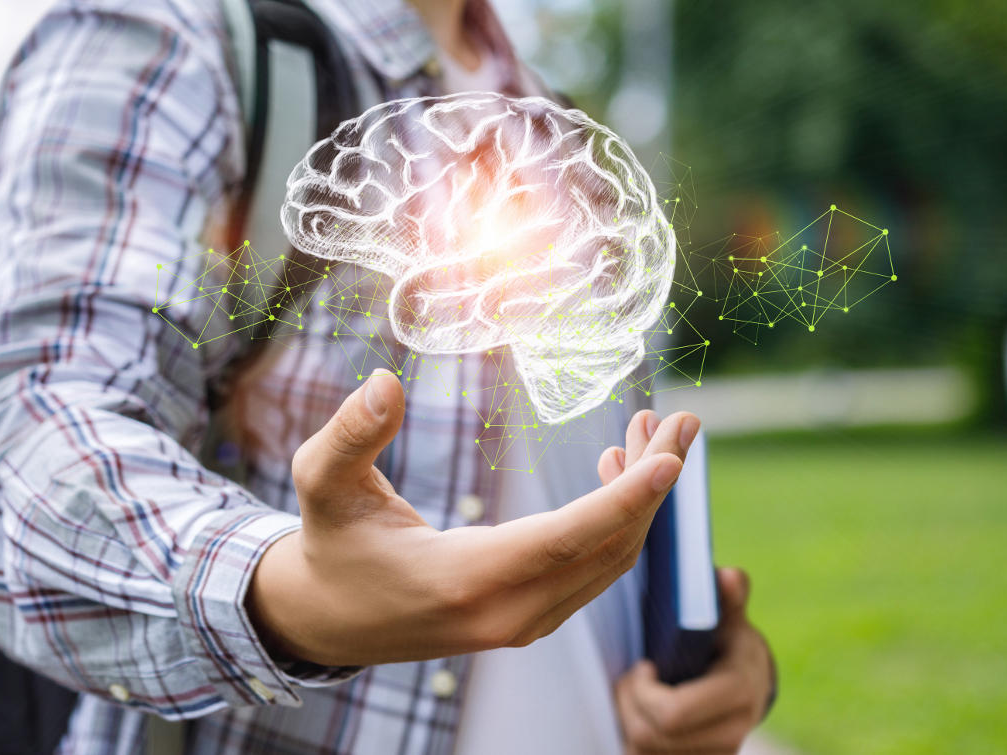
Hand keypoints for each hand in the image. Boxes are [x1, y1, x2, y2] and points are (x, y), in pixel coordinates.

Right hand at [246, 367, 700, 666]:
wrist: (328, 620)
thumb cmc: (331, 545)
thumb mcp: (322, 484)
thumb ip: (350, 434)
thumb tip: (384, 382)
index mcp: (464, 581)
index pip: (566, 540)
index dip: (624, 499)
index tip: (672, 459)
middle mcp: (506, 613)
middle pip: (606, 549)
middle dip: (653, 485)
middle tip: (683, 421)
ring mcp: (522, 623)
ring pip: (607, 563)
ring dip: (640, 500)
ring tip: (653, 432)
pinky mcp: (527, 618)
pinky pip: (591, 570)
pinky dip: (616, 522)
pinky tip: (615, 471)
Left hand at [614, 567, 775, 754]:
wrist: (752, 686)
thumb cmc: (729, 643)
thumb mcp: (731, 618)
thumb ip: (729, 597)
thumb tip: (728, 576)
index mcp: (739, 692)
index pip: (673, 713)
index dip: (644, 691)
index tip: (642, 666)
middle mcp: (730, 733)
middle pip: (648, 736)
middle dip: (628, 703)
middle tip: (630, 678)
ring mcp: (713, 754)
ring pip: (642, 752)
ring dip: (627, 721)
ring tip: (634, 694)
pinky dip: (633, 739)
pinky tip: (640, 713)